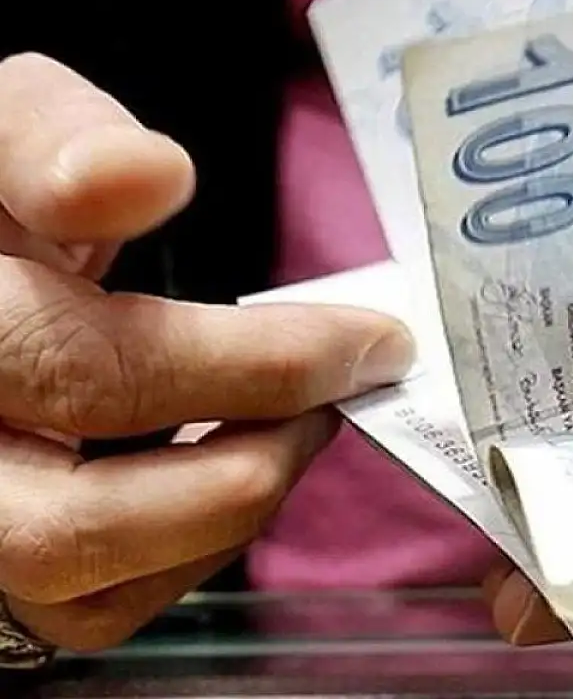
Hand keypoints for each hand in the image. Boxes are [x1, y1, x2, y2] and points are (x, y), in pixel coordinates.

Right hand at [0, 53, 415, 651]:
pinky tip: (236, 463)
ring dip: (230, 500)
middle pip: (78, 508)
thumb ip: (54, 138)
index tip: (372, 336)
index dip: (251, 362)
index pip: (77, 363)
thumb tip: (147, 175)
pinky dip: (196, 545)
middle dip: (254, 446)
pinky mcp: (1, 570)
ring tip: (304, 418)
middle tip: (358, 370)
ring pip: (84, 570)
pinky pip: (96, 604)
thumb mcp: (0, 132)